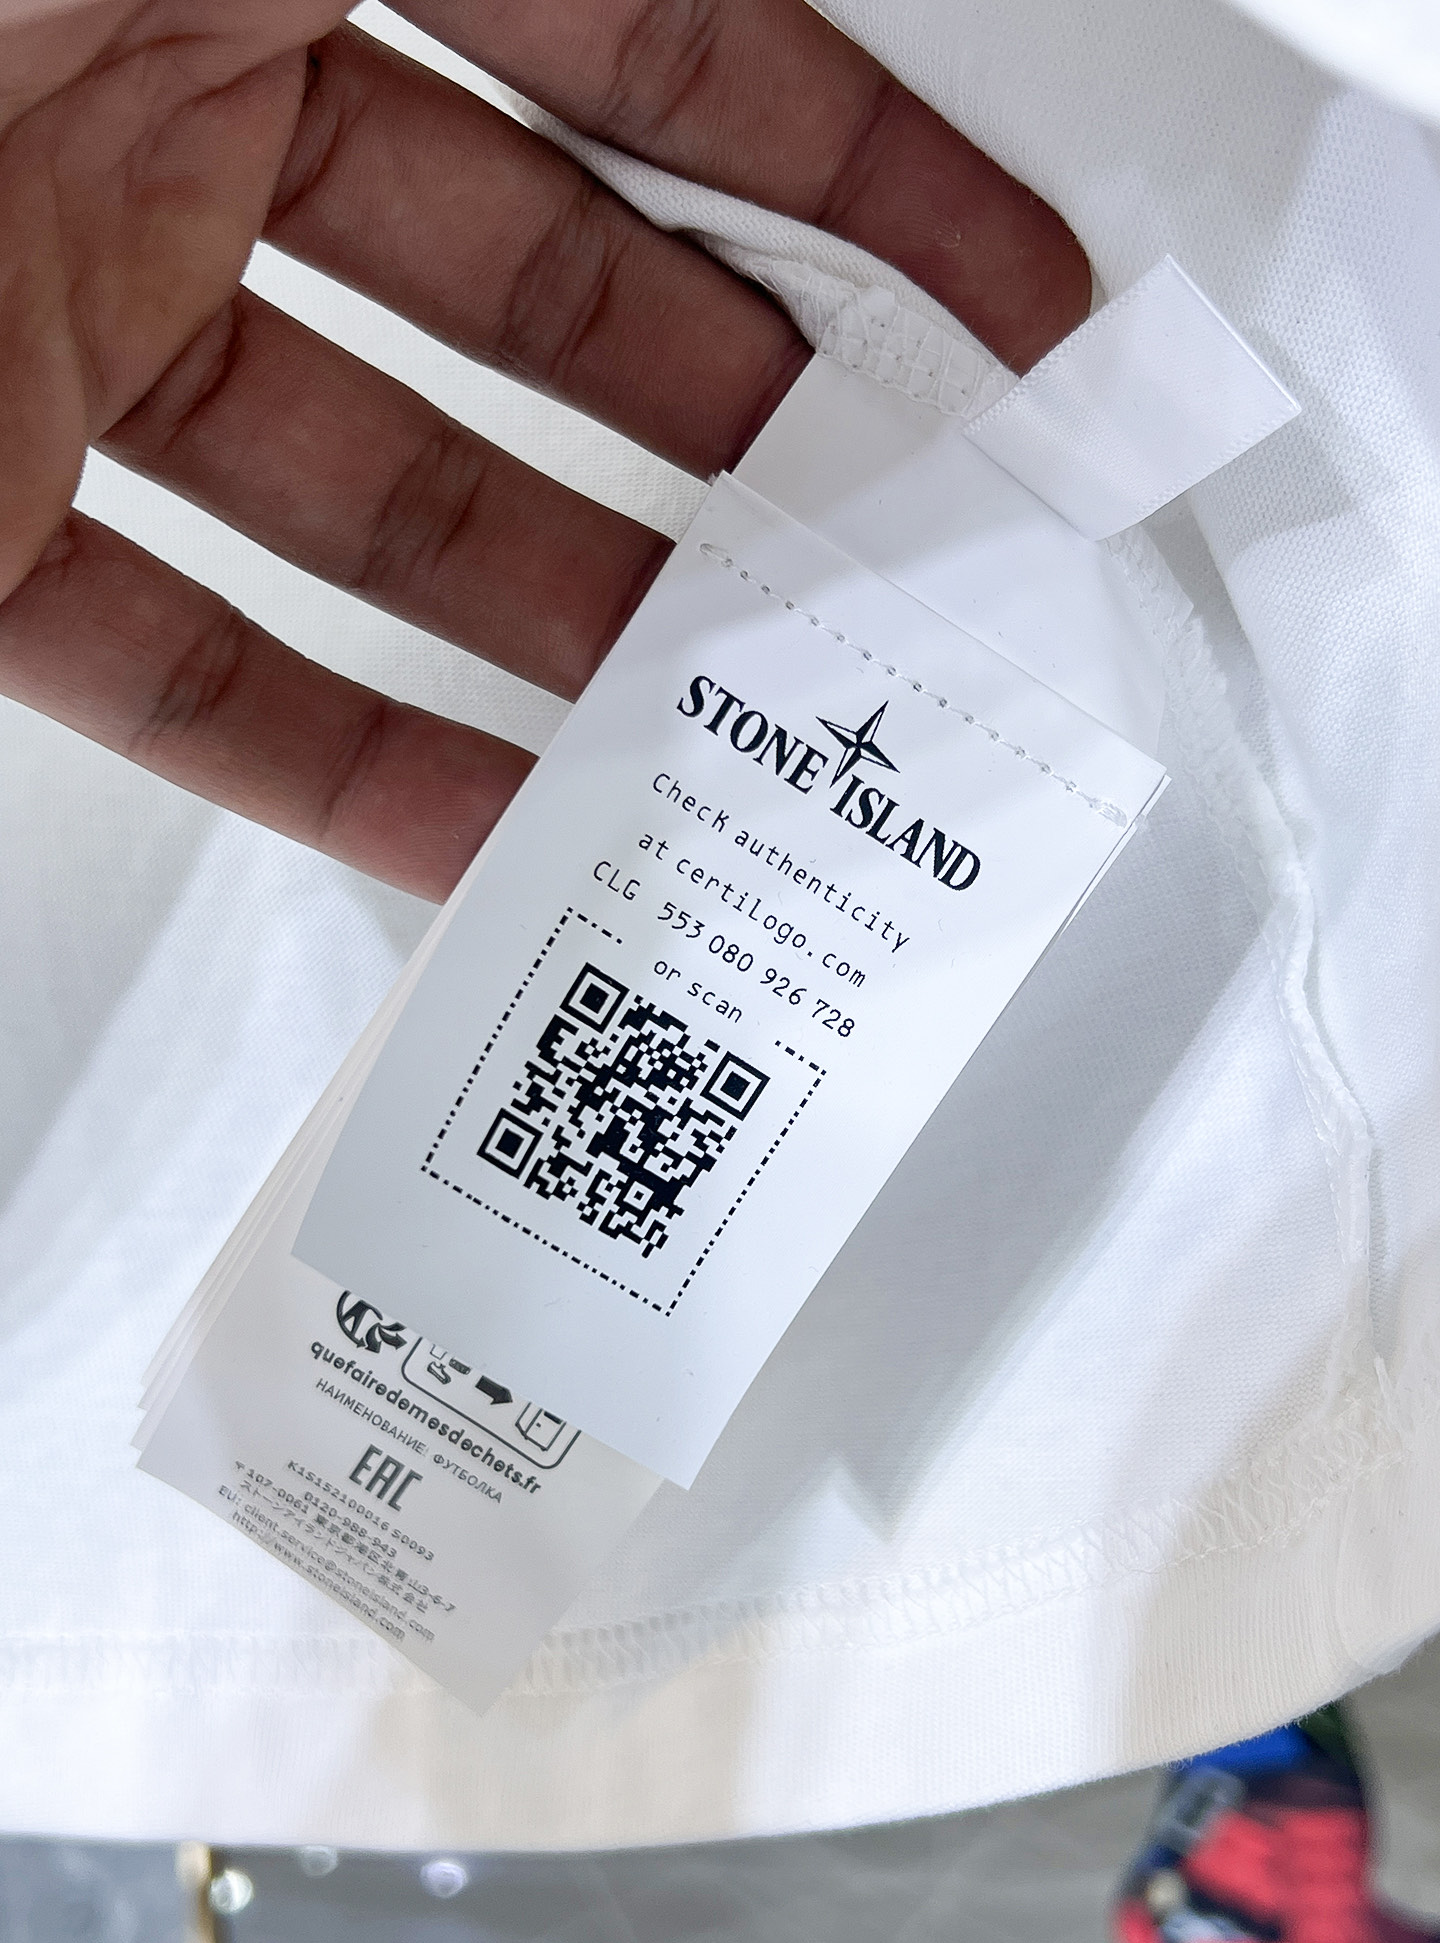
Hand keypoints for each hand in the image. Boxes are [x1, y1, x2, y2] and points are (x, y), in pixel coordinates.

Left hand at [0, 0, 1088, 899]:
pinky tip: (496, 831)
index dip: (847, 156)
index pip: (634, 21)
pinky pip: (200, 661)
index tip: (1001, 293)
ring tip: (726, 718)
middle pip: (529, 274)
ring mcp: (56, 311)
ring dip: (569, 612)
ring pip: (382, 488)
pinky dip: (350, 756)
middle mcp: (157, 85)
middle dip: (732, 406)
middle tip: (879, 531)